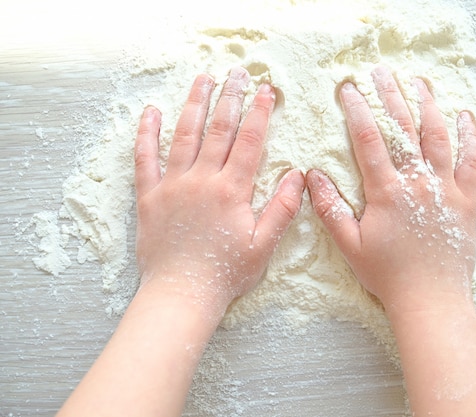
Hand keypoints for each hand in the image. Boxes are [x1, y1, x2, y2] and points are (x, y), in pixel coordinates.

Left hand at [134, 67, 304, 309]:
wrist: (182, 293)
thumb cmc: (226, 272)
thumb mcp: (264, 244)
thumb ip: (282, 208)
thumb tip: (298, 175)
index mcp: (232, 190)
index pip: (250, 141)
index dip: (260, 113)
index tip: (267, 90)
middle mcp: (202, 180)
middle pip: (218, 129)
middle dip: (230, 97)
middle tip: (237, 72)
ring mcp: (172, 185)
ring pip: (184, 135)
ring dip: (194, 104)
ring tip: (202, 79)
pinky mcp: (149, 196)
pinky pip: (145, 158)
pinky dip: (147, 133)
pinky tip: (151, 112)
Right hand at [307, 66, 475, 313]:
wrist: (432, 299)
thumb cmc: (388, 275)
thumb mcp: (350, 245)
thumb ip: (330, 209)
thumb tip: (313, 176)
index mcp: (388, 192)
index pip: (369, 140)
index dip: (357, 110)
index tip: (349, 88)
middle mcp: (418, 183)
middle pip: (404, 129)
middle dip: (391, 96)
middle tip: (382, 72)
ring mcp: (446, 189)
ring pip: (438, 136)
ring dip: (428, 105)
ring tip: (419, 81)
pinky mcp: (466, 200)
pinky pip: (471, 161)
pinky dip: (469, 136)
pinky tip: (465, 116)